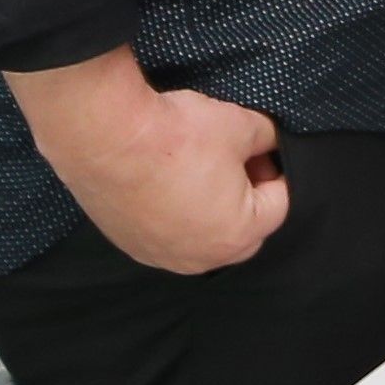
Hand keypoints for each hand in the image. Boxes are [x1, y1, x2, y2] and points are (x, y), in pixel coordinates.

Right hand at [4, 49, 288, 273]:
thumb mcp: (244, 126)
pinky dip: (176, 215)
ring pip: (205, 237)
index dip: (275, 171)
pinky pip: (169, 237)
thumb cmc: (179, 136)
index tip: (261, 150)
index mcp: (237, 235)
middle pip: (244, 231)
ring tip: (199, 169)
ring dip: (211, 210)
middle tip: (235, 160)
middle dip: (247, 197)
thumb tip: (272, 142)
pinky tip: (167, 182)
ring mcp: (161, 256)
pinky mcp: (130, 245)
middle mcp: (200, 258)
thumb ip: (268, 140)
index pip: (278, 205)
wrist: (106, 138)